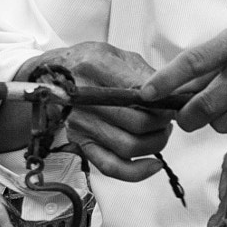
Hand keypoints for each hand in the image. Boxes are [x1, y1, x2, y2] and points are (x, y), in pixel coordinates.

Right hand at [33, 43, 172, 182]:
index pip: (141, 93)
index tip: (173, 103)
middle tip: (169, 118)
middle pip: (138, 122)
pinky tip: (153, 164)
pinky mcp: (81, 142)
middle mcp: (85, 98)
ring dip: (155, 143)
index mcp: (95, 67)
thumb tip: (173, 94)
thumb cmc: (89, 63)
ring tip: (160, 131)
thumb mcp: (118, 55)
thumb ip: (145, 73)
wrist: (53, 75)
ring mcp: (82, 123)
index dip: (164, 102)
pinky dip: (137, 171)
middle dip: (163, 123)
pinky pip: (111, 166)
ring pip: (130, 146)